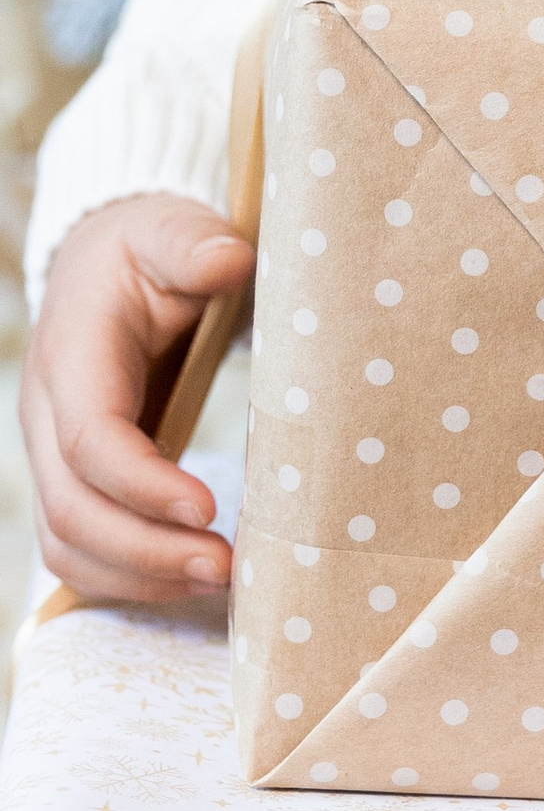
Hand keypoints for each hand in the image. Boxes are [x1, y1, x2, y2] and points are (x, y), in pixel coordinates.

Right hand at [24, 193, 253, 604]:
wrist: (106, 265)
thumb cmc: (147, 250)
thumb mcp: (169, 229)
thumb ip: (194, 244)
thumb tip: (228, 260)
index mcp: (73, 358)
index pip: (90, 439)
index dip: (142, 483)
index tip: (210, 507)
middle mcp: (48, 417)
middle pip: (72, 511)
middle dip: (147, 551)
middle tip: (227, 566)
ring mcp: (55, 456)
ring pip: (68, 544)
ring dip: (139, 576)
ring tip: (221, 581)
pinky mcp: (77, 481)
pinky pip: (82, 549)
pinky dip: (131, 576)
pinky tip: (193, 580)